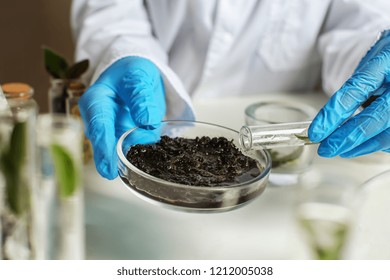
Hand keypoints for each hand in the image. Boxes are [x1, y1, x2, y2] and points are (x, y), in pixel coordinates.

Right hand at [79, 56, 165, 178]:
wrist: (138, 77)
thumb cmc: (133, 74)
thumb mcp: (139, 77)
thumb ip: (141, 96)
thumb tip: (145, 122)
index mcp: (95, 101)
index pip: (98, 125)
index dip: (102, 147)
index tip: (106, 167)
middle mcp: (99, 120)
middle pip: (103, 143)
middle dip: (110, 158)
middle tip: (114, 173)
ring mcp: (112, 132)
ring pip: (120, 149)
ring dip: (134, 152)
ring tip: (147, 142)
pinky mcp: (126, 139)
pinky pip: (134, 150)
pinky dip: (143, 152)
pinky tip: (150, 155)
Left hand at [309, 30, 389, 157]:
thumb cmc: (389, 58)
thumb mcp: (370, 62)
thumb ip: (354, 87)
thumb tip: (329, 119)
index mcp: (385, 60)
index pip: (355, 90)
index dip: (333, 114)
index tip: (316, 132)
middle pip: (375, 117)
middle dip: (347, 137)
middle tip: (326, 148)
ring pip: (388, 132)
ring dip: (361, 146)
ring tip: (340, 150)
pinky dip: (377, 144)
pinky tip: (362, 146)